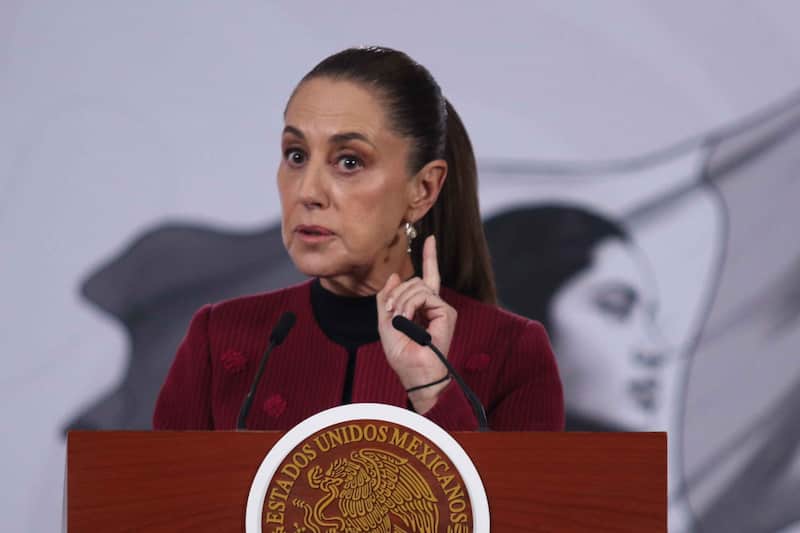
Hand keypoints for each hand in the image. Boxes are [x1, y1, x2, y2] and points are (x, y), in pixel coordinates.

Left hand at [376, 235, 456, 412]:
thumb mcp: (385, 322)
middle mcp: (434, 306)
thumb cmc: (402, 355)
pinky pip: (424, 294)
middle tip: (391, 312)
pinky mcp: (446, 312)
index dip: (429, 257)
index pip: (427, 277)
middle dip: (397, 294)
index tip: (430, 238)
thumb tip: (396, 274)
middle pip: (413, 281)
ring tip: (399, 318)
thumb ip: (387, 298)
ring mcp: (442, 309)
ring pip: (417, 286)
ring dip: (402, 300)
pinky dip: (410, 305)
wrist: (414, 372)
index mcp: (422, 307)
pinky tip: (408, 319)